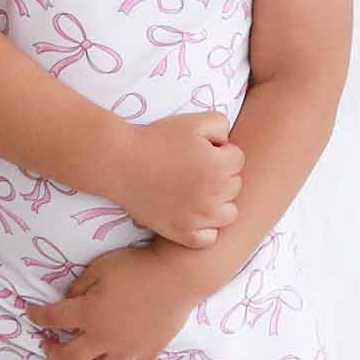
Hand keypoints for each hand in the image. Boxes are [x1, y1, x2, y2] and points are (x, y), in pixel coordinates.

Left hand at [23, 244, 201, 359]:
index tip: (31, 314)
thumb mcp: (100, 268)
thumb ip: (79, 287)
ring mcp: (128, 350)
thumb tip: (69, 301)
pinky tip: (119, 358)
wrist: (177, 276)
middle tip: (50, 348)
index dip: (38, 316)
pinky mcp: (149, 352)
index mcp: (89, 314)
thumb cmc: (136, 267)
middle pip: (70, 359)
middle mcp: (105, 338)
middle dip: (54, 355)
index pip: (53, 319)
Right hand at [107, 112, 243, 249]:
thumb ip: (222, 126)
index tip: (199, 150)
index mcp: (220, 166)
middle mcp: (214, 195)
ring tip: (196, 192)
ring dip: (218, 203)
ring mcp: (199, 217)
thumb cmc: (157, 139)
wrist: (121, 163)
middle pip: (234, 186)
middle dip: (220, 175)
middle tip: (192, 170)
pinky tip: (190, 214)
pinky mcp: (183, 233)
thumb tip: (228, 145)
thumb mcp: (194, 121)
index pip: (238, 159)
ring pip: (228, 214)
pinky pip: (208, 238)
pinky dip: (204, 229)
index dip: (220, 151)